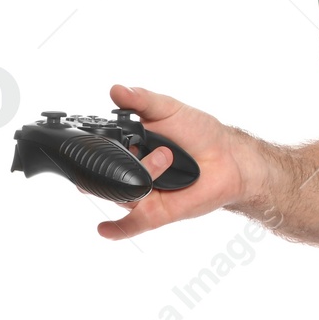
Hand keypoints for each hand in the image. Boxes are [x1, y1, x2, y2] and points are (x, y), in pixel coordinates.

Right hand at [97, 84, 251, 240]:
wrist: (228, 157)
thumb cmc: (199, 132)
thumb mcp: (169, 109)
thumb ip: (141, 101)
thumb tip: (116, 90)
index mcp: (126, 148)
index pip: (98, 151)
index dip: (92, 148)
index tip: (90, 139)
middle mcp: (128, 173)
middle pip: (104, 176)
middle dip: (113, 164)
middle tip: (139, 148)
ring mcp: (141, 194)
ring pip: (123, 193)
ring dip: (144, 173)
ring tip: (167, 156)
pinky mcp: (156, 213)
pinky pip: (131, 225)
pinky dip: (115, 229)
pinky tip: (104, 228)